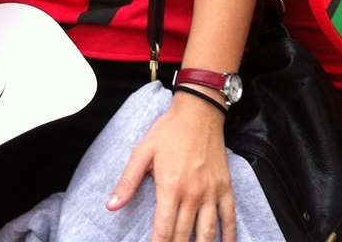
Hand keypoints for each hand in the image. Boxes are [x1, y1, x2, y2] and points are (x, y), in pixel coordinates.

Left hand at [107, 92, 234, 241]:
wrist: (199, 112)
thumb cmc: (169, 130)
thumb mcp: (143, 152)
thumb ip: (127, 181)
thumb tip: (111, 206)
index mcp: (170, 187)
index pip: (163, 230)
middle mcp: (192, 194)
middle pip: (183, 235)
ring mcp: (211, 192)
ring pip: (207, 232)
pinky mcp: (225, 187)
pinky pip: (229, 217)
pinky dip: (229, 235)